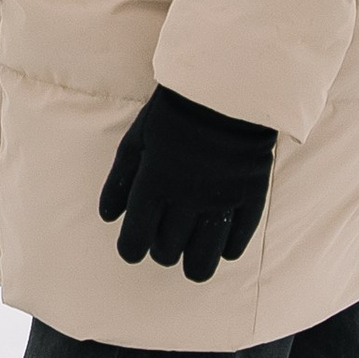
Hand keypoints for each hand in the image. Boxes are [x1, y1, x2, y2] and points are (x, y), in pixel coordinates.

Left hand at [99, 86, 275, 281]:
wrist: (225, 92)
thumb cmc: (172, 114)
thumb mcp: (135, 141)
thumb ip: (119, 182)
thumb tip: (108, 218)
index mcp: (153, 185)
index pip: (135, 239)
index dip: (130, 250)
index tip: (133, 249)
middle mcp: (185, 199)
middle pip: (167, 252)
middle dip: (161, 252)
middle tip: (164, 243)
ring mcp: (220, 201)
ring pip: (203, 258)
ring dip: (193, 265)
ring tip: (191, 262)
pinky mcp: (250, 198)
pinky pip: (237, 241)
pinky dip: (226, 250)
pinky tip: (221, 248)